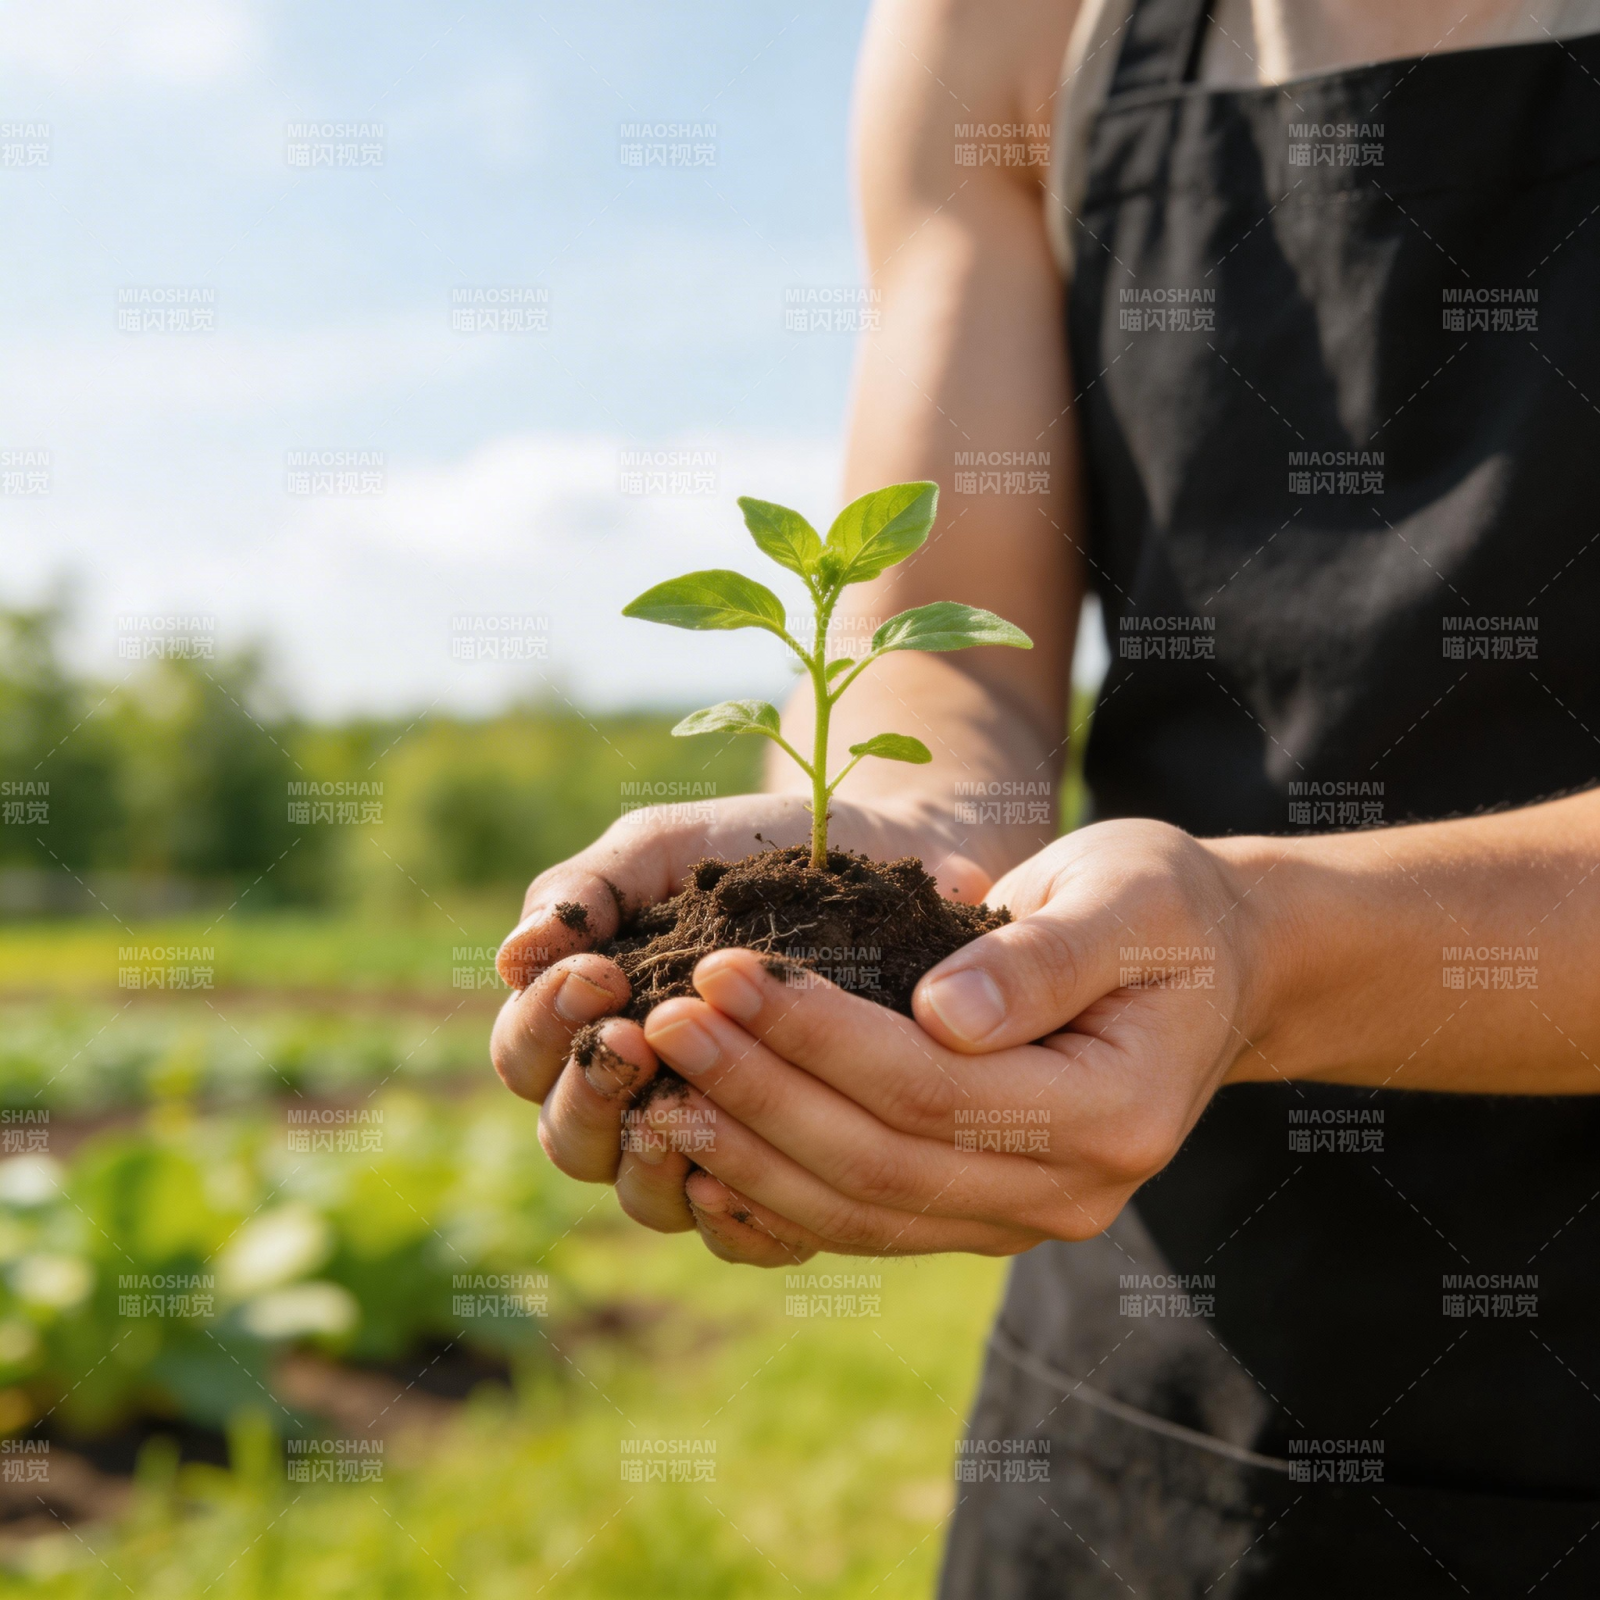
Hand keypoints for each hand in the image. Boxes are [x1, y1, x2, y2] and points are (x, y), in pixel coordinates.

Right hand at [488, 794, 990, 1253]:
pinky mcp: (785, 1180)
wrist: (890, 853)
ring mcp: (708, 1145)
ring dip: (644, 1155)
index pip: (527, 1056)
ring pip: (640, 1197)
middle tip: (634, 1035)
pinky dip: (731, 1218)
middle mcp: (639, 1096)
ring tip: (679, 1102)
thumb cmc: (763, 849)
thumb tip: (510, 957)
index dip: (545, 1025)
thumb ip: (589, 891)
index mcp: (593, 1022)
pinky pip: (738, 1236)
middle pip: (568, 1139)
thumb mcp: (669, 849)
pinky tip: (741, 1176)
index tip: (599, 973)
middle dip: (589, 1090)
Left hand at [625, 818, 1272, 1260]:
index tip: (722, 970)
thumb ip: (1042, 958)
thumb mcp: (1124, 898)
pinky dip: (775, 1191)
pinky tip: (699, 1147)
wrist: (1209, 967)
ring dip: (747, 1150)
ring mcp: (1023, 1216)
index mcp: (1115, 1113)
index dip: (817, 1037)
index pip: (933, 1091)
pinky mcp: (981, 1212)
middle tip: (663, 1023)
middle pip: (882, 1163)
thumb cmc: (1164, 909)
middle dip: (759, 1093)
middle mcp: (1071, 1192)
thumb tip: (941, 1015)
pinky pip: (865, 1220)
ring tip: (653, 1083)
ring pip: (861, 1209)